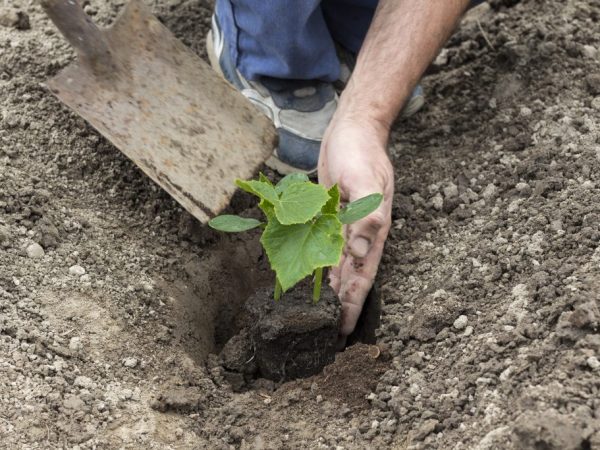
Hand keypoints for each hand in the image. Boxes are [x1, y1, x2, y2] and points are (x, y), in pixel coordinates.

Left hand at [318, 116, 393, 335]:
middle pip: (349, 277)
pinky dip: (317, 265)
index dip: (353, 303)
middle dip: (340, 305)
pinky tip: (309, 278)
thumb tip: (361, 251)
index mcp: (373, 230)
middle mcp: (360, 233)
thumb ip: (367, 215)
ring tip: (317, 315)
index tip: (344, 331)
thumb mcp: (366, 180)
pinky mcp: (331, 217)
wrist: (353, 130)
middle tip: (327, 334)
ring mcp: (345, 226)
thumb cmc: (361, 152)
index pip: (362, 275)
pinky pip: (322, 247)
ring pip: (334, 266)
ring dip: (328, 290)